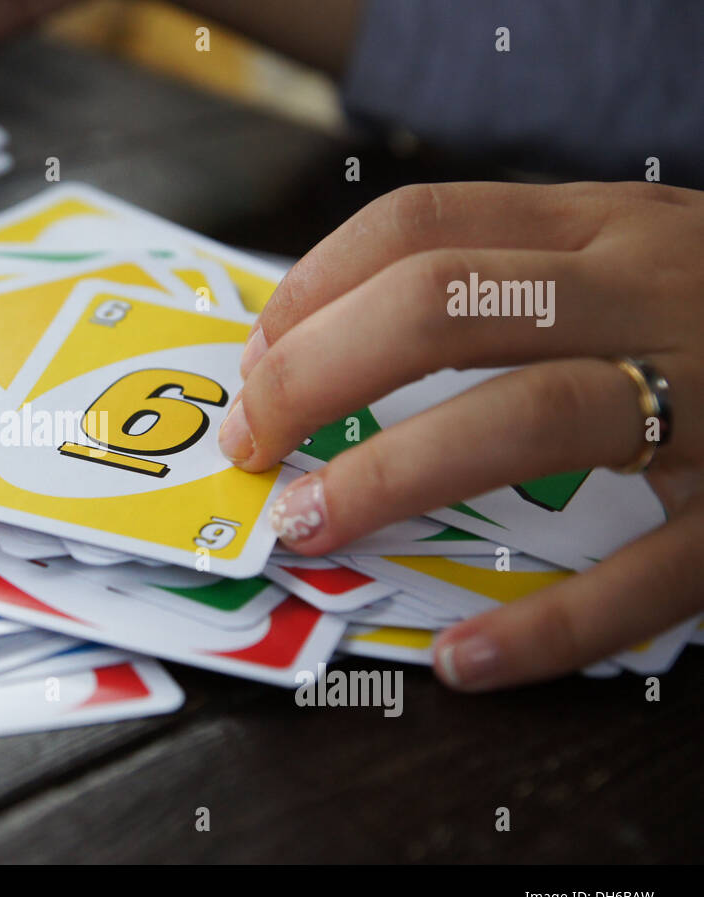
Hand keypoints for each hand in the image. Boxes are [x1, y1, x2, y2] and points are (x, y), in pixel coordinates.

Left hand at [222, 181, 703, 690]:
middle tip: (251, 442)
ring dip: (393, 477)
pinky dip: (548, 627)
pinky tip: (467, 660)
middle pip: (444, 307)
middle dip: (317, 377)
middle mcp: (653, 291)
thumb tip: (325, 338)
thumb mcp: (627, 256)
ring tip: (308, 526)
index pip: (420, 228)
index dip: (312, 294)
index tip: (256, 358)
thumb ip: (505, 281)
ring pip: (528, 418)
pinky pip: (651, 576)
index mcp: (606, 230)